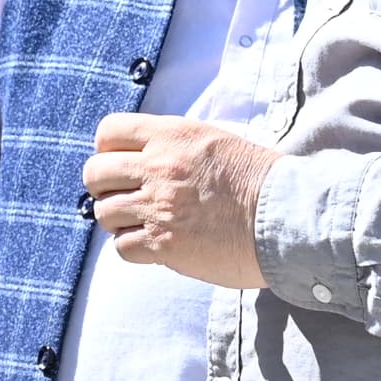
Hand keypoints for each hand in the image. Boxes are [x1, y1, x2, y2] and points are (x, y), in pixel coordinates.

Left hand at [81, 114, 276, 287]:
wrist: (286, 218)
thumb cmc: (260, 181)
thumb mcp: (216, 142)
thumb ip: (176, 145)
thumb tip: (144, 156)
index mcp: (173, 136)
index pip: (109, 132)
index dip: (107, 150)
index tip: (120, 165)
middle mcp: (159, 167)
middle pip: (94, 173)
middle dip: (104, 188)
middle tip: (126, 197)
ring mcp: (159, 206)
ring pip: (103, 213)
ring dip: (119, 220)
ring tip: (145, 224)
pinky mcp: (164, 244)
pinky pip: (121, 247)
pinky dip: (134, 248)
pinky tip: (157, 245)